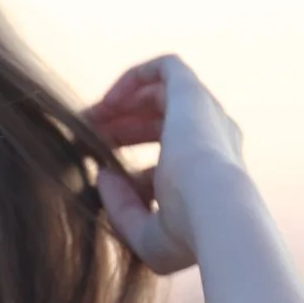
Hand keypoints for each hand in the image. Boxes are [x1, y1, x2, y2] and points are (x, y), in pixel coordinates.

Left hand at [84, 57, 247, 276]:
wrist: (215, 212)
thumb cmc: (188, 234)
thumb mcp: (148, 234)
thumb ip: (123, 209)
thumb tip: (103, 176)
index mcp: (213, 174)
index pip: (168, 157)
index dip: (131, 159)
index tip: (99, 167)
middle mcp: (215, 138)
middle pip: (163, 122)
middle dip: (122, 128)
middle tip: (87, 138)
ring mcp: (206, 113)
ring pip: (162, 94)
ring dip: (123, 104)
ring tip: (90, 120)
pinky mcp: (192, 93)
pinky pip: (166, 67)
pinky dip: (134, 78)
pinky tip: (108, 101)